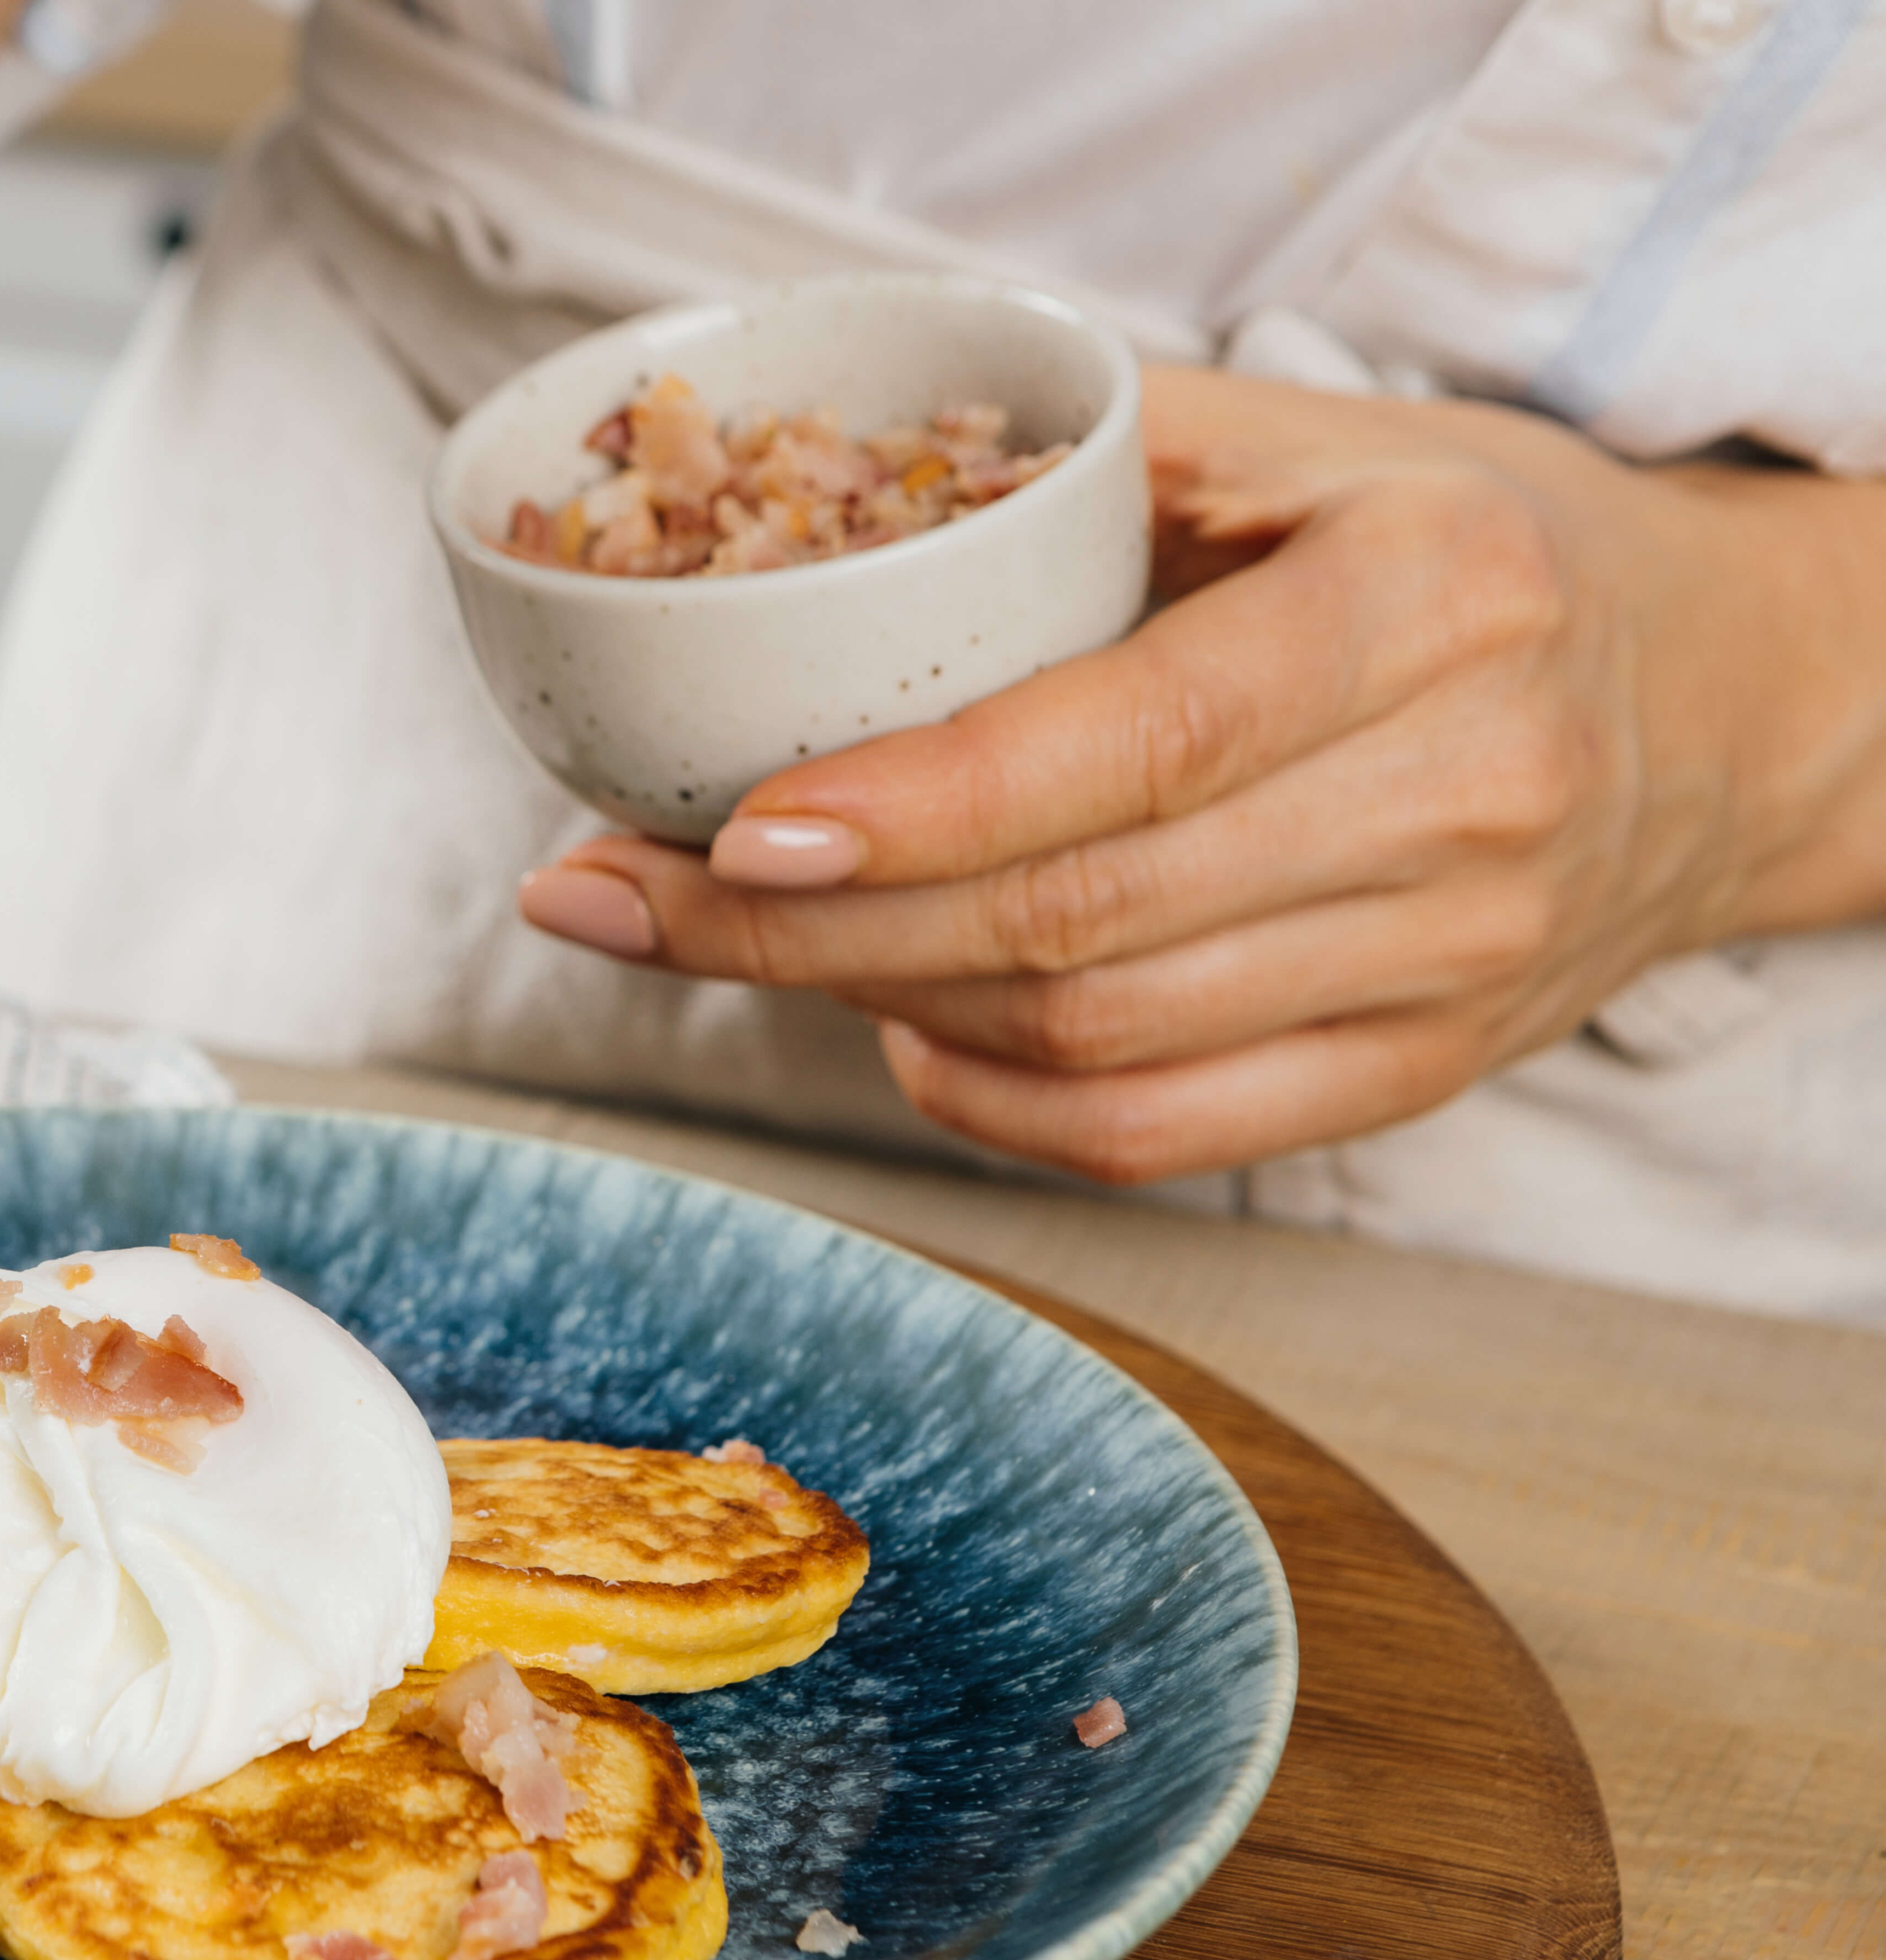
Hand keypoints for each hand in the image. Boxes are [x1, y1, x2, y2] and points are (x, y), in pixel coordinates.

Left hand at [516, 368, 1885, 1182]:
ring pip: (1091, 1044)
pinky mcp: (1421, 1076)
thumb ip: (1093, 461)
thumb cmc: (1479, 549)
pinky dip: (988, 1100)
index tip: (726, 829)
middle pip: (1074, 924)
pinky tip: (899, 1029)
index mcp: (1432, 604)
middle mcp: (1460, 799)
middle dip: (801, 932)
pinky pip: (1157, 1139)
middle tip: (615, 901)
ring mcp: (1453, 964)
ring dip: (871, 1004)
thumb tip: (813, 506)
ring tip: (735, 939)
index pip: (1130, 744)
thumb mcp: (1323, 445)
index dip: (913, 807)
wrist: (1720, 708)